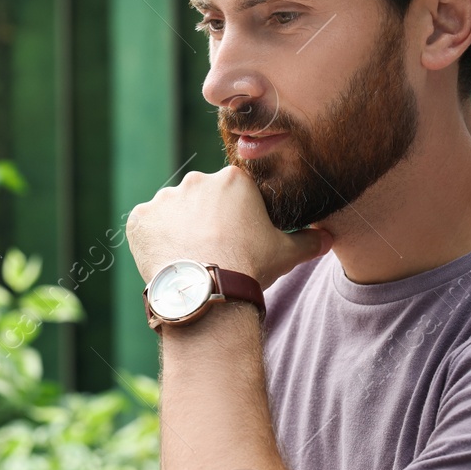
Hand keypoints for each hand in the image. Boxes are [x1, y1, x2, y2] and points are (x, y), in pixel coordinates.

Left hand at [126, 166, 331, 287]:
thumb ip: (308, 241)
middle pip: (200, 200)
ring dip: (177, 231)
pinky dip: (153, 242)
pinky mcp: (140, 218)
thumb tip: (330, 238)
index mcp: (233, 179)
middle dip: (204, 222)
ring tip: (189, 261)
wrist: (207, 290)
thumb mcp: (286, 253)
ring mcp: (165, 198)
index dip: (234, 219)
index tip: (235, 240)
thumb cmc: (250, 267)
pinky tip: (168, 262)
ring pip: (171, 212)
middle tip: (211, 253)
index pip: (231, 194)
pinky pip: (146, 227)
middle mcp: (196, 180)